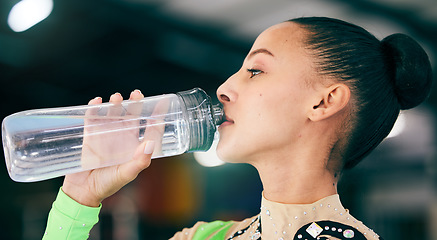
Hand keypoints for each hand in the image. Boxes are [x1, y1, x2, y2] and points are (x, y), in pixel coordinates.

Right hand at [62, 90, 153, 206]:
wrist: (83, 190)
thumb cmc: (108, 184)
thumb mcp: (127, 174)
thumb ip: (139, 161)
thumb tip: (149, 144)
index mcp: (135, 145)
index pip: (150, 127)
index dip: (157, 114)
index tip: (164, 101)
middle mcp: (123, 137)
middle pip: (132, 115)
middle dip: (135, 103)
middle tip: (137, 94)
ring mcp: (106, 134)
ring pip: (113, 112)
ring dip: (115, 103)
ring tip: (116, 98)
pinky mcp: (90, 134)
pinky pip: (92, 117)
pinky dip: (94, 108)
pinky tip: (97, 102)